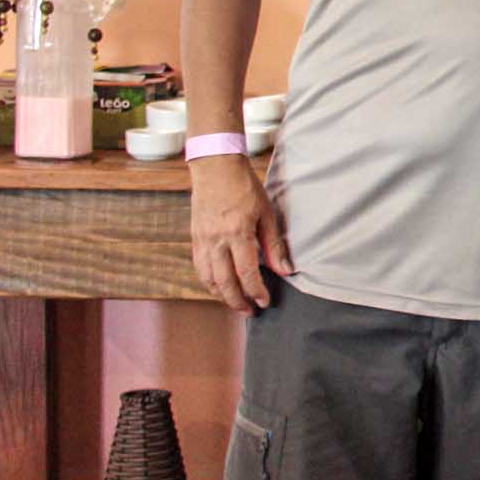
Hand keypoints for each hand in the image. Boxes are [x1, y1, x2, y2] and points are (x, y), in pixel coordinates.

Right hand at [188, 155, 291, 312]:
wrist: (215, 168)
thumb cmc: (244, 187)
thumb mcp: (267, 213)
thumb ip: (274, 244)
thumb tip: (285, 270)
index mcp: (237, 233)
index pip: (247, 272)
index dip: (256, 291)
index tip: (265, 302)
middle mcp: (216, 240)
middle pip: (224, 282)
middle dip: (237, 301)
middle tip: (250, 312)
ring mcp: (202, 240)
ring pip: (207, 278)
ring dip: (221, 295)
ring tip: (235, 303)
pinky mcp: (194, 237)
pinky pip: (199, 267)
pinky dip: (208, 281)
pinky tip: (219, 286)